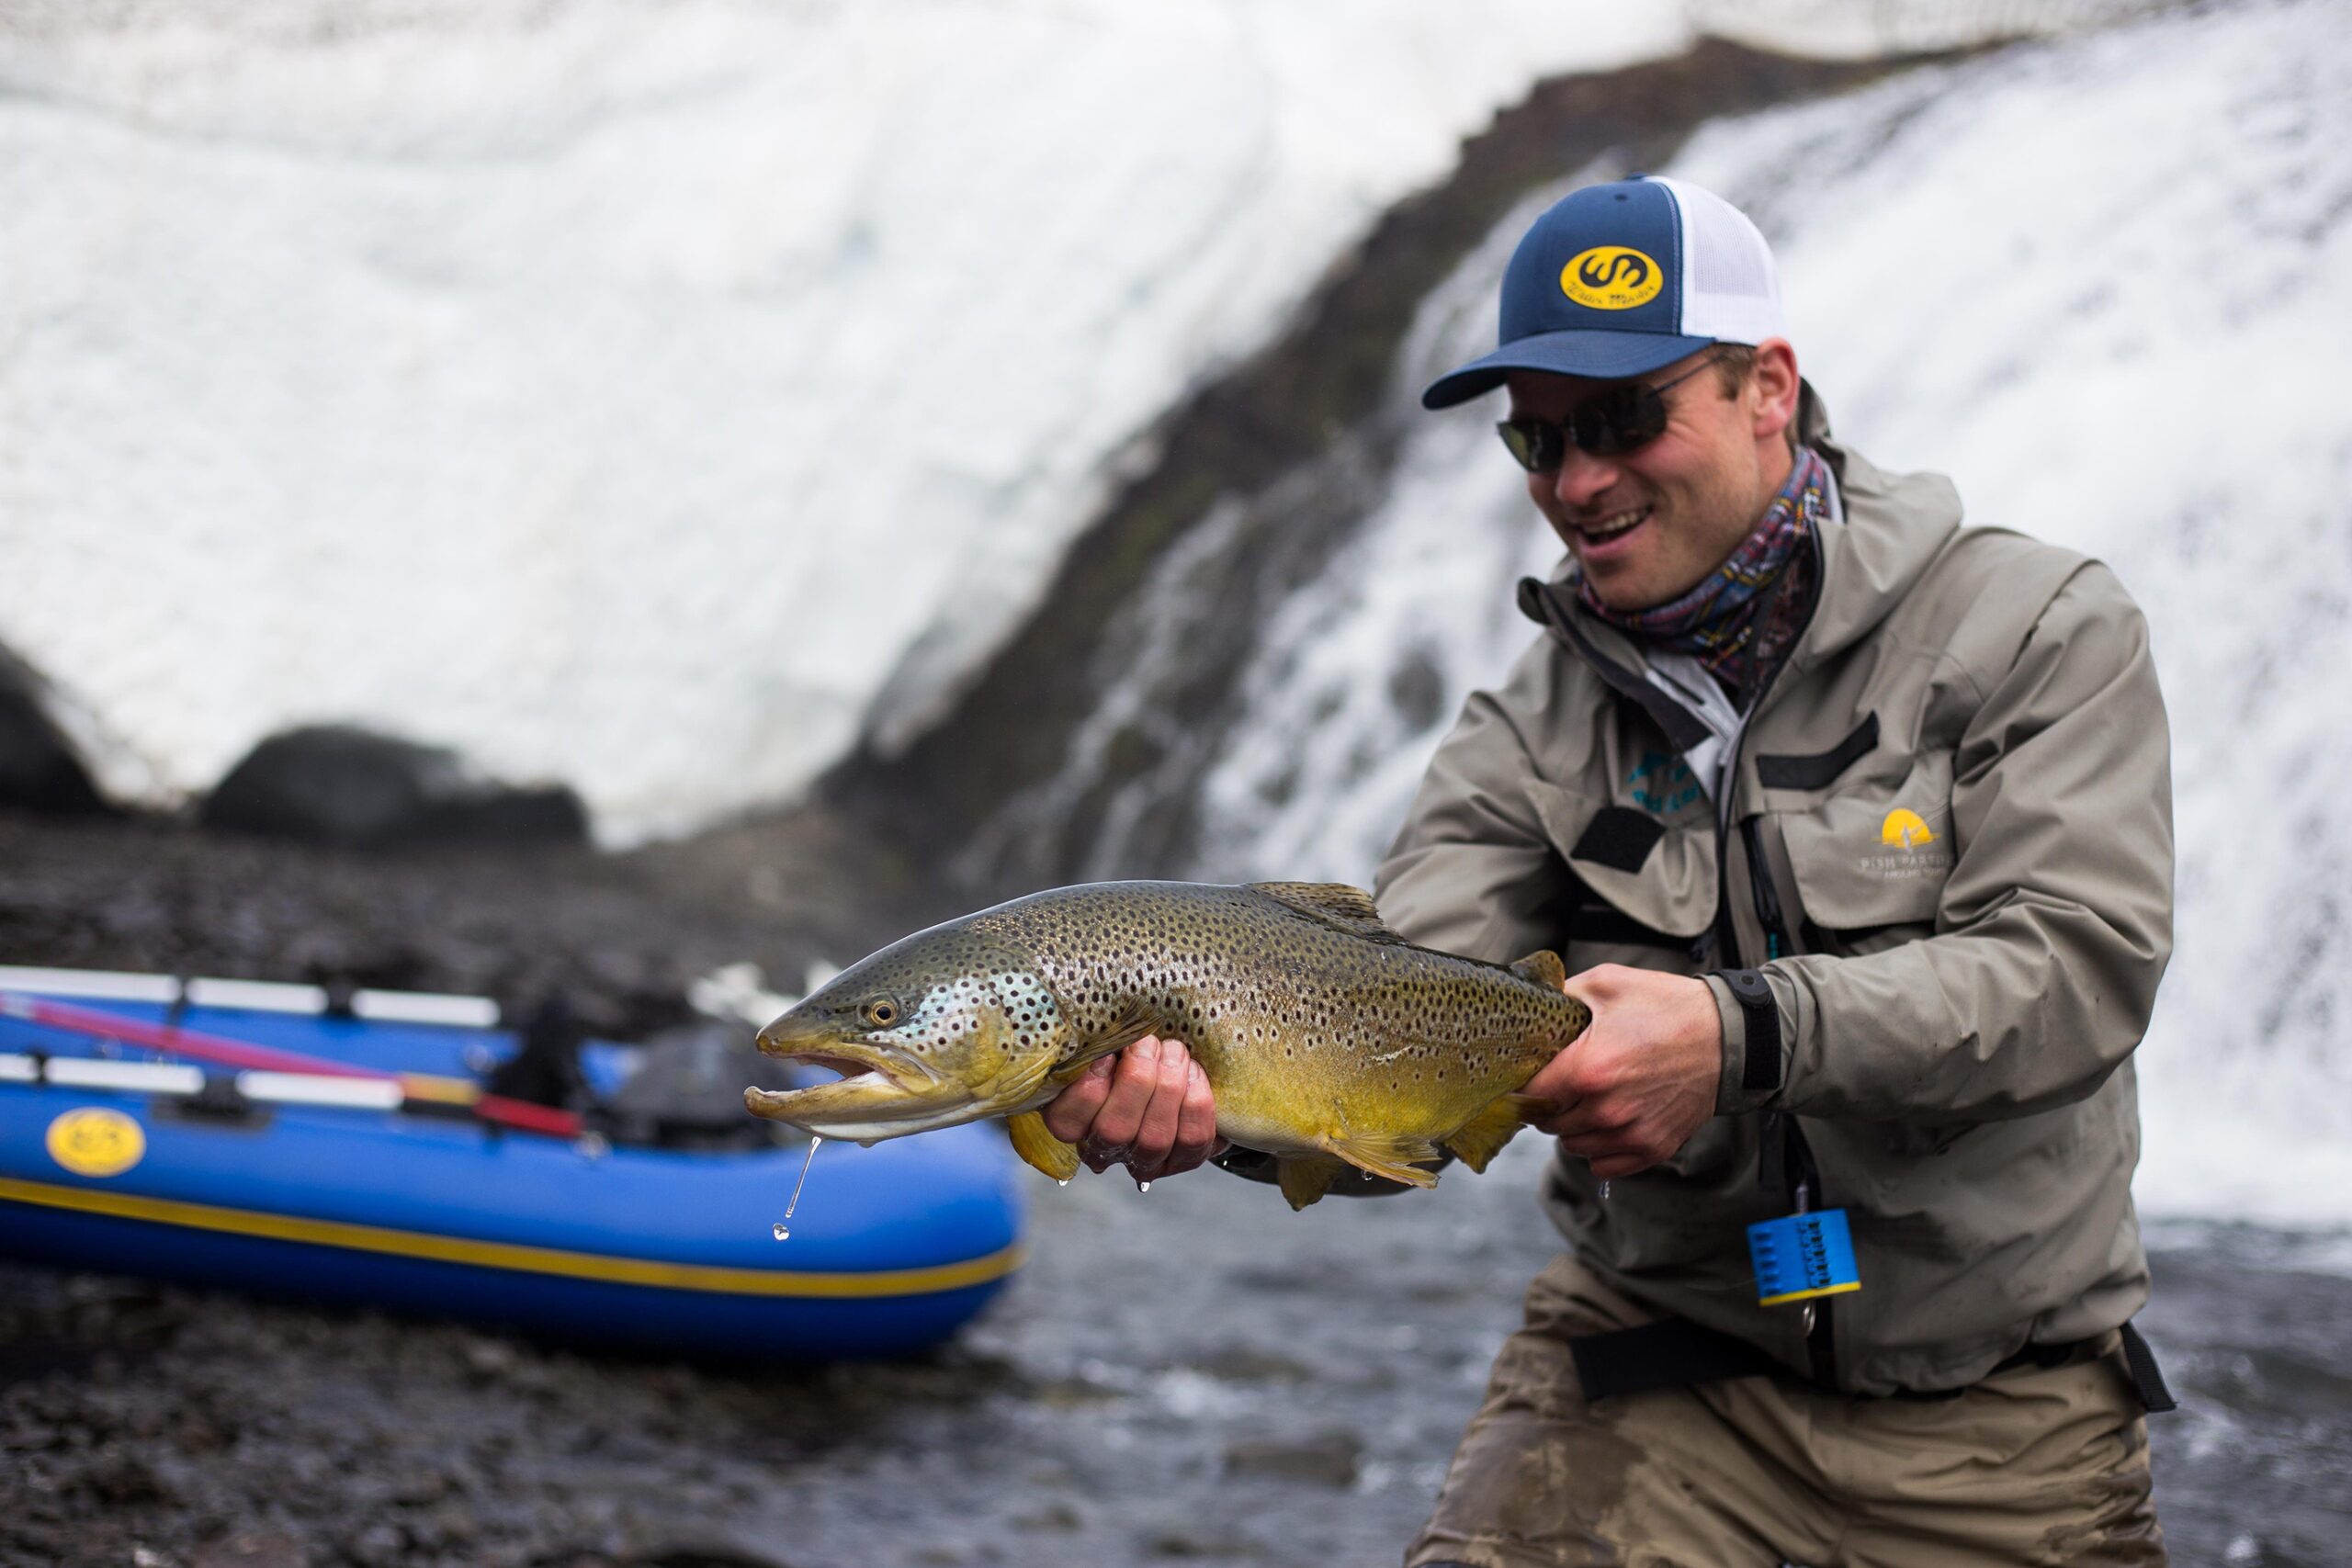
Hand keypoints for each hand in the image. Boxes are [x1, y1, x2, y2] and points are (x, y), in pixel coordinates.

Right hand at [1040, 1035, 1224, 1184]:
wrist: (1174, 1067)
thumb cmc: (1132, 1051)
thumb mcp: (1106, 1044)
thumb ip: (1098, 1043)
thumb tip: (1106, 1028)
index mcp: (1074, 1121)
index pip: (1065, 1124)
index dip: (1086, 1092)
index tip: (1106, 1057)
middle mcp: (1106, 1149)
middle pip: (1114, 1131)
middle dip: (1137, 1079)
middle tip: (1147, 1043)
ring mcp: (1145, 1160)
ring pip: (1156, 1137)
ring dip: (1169, 1085)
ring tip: (1174, 1052)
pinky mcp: (1185, 1158)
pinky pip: (1193, 1136)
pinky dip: (1197, 1099)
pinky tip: (1192, 1073)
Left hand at [1518, 965, 1720, 1178]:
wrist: (1727, 1037)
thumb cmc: (1667, 1007)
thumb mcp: (1608, 983)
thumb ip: (1562, 995)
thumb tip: (1532, 1006)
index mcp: (1588, 1069)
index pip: (1529, 1093)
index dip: (1524, 1081)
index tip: (1532, 1071)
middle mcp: (1606, 1110)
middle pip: (1547, 1122)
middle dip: (1548, 1102)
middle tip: (1564, 1080)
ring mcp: (1630, 1134)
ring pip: (1572, 1145)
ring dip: (1572, 1125)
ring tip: (1589, 1097)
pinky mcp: (1652, 1148)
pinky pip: (1603, 1163)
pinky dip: (1598, 1147)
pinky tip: (1608, 1120)